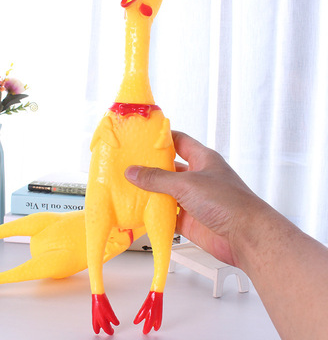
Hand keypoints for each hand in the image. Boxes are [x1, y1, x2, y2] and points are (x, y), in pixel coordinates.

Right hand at [125, 131, 264, 266]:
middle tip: (129, 165)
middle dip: (151, 168)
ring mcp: (194, 199)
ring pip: (166, 192)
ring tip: (129, 188)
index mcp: (202, 159)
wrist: (246, 236)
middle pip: (169, 168)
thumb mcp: (187, 184)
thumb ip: (158, 178)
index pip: (179, 141)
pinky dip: (155, 214)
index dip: (162, 138)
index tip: (143, 137)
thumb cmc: (228, 202)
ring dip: (151, 192)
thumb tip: (134, 172)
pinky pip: (168, 215)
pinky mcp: (190, 220)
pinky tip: (140, 212)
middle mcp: (198, 178)